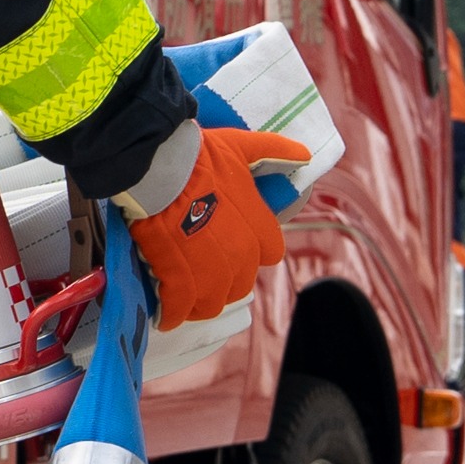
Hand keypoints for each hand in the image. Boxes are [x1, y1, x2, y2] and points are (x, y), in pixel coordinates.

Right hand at [118, 122, 310, 328]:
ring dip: (198, 302)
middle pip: (239, 285)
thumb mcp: (243, 147)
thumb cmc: (199, 156)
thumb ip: (276, 153)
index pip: (270, 253)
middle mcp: (240, 255)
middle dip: (223, 281)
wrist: (160, 167)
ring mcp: (209, 270)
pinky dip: (172, 315)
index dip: (252, 250)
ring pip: (211, 302)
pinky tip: (166, 316)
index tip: (233, 244)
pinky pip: (179, 307)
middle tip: (201, 270)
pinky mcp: (178, 278)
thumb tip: (304, 156)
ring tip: (182, 296)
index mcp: (258, 227)